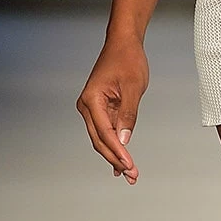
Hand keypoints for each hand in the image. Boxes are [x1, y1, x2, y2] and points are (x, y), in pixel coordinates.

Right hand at [77, 36, 147, 182]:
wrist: (123, 44)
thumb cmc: (127, 60)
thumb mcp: (133, 87)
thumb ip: (128, 115)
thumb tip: (124, 140)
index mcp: (91, 99)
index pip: (104, 132)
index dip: (117, 152)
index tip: (129, 166)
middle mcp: (87, 106)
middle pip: (99, 141)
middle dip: (115, 159)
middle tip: (131, 176)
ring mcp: (92, 108)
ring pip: (102, 139)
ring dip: (115, 156)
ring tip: (130, 174)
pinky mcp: (101, 109)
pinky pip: (106, 132)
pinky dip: (116, 145)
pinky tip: (122, 162)